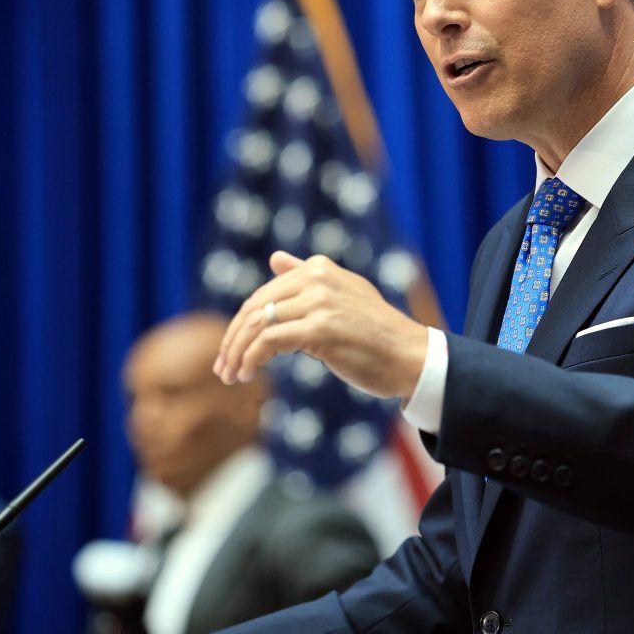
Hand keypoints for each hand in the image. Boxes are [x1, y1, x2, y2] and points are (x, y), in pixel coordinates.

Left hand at [215, 251, 428, 398]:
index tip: (230, 350)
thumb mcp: (343, 294)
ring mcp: (319, 302)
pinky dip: (251, 358)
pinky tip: (247, 374)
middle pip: (255, 308)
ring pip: (258, 325)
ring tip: (231, 375)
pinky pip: (269, 342)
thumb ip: (306, 275)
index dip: (240, 324)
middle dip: (232, 340)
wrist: (410, 356)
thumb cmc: (376, 332)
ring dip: (237, 353)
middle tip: (222, 368)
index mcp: (319, 267)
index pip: (263, 295)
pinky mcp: (320, 329)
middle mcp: (317, 278)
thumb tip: (274, 258)